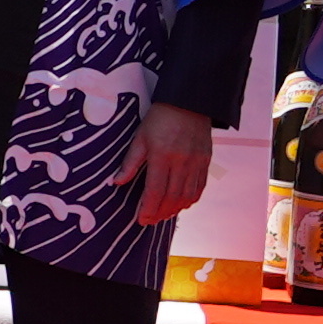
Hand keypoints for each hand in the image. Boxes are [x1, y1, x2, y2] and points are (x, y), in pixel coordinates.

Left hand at [128, 103, 215, 225]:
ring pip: (188, 195)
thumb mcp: (140, 137)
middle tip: (150, 221)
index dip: (148, 208)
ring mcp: (196, 162)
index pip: (155, 190)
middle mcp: (182, 162)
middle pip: (172, 197)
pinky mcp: (206, 160)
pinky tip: (182, 204)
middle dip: (161, 213)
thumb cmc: (160, 118)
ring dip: (176, 209)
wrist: (189, 101)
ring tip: (164, 215)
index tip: (142, 220)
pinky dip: (191, 199)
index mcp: (162, 156)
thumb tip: (116, 182)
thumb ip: (130, 162)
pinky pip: (200, 186)